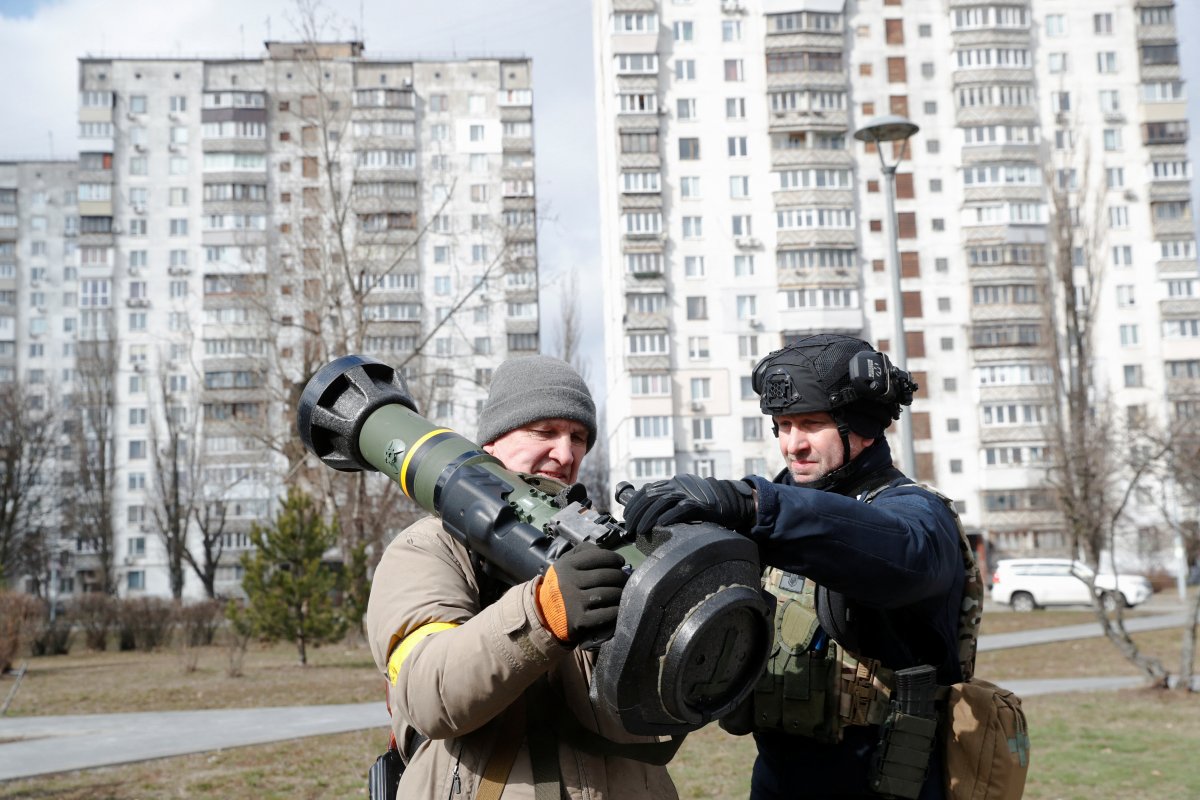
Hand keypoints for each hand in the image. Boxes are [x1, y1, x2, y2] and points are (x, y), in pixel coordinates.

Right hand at [536, 542, 626, 644]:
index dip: (613, 558)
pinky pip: (606, 613)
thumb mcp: (564, 563)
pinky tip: (618, 607)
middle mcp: (568, 582)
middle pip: (605, 576)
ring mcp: (574, 602)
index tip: (621, 562)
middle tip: (625, 579)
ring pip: (608, 594)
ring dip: (620, 593)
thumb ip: (583, 552)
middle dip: (620, 577)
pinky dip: (616, 610)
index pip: (596, 557)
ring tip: (623, 592)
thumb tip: (607, 553)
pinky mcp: (580, 621)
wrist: (544, 614)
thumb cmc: (560, 584)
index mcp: (566, 566)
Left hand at [621, 475, 755, 538]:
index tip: (626, 517)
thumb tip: (646, 517)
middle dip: (637, 513)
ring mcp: (688, 493)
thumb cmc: (703, 506)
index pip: (646, 490)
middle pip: (650, 496)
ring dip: (648, 517)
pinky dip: (669, 516)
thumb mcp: (682, 500)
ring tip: (640, 530)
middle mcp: (677, 485)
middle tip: (630, 528)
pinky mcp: (698, 503)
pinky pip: (681, 508)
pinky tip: (661, 525)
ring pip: (662, 502)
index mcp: (671, 483)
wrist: (729, 502)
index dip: (634, 503)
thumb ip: (667, 504)